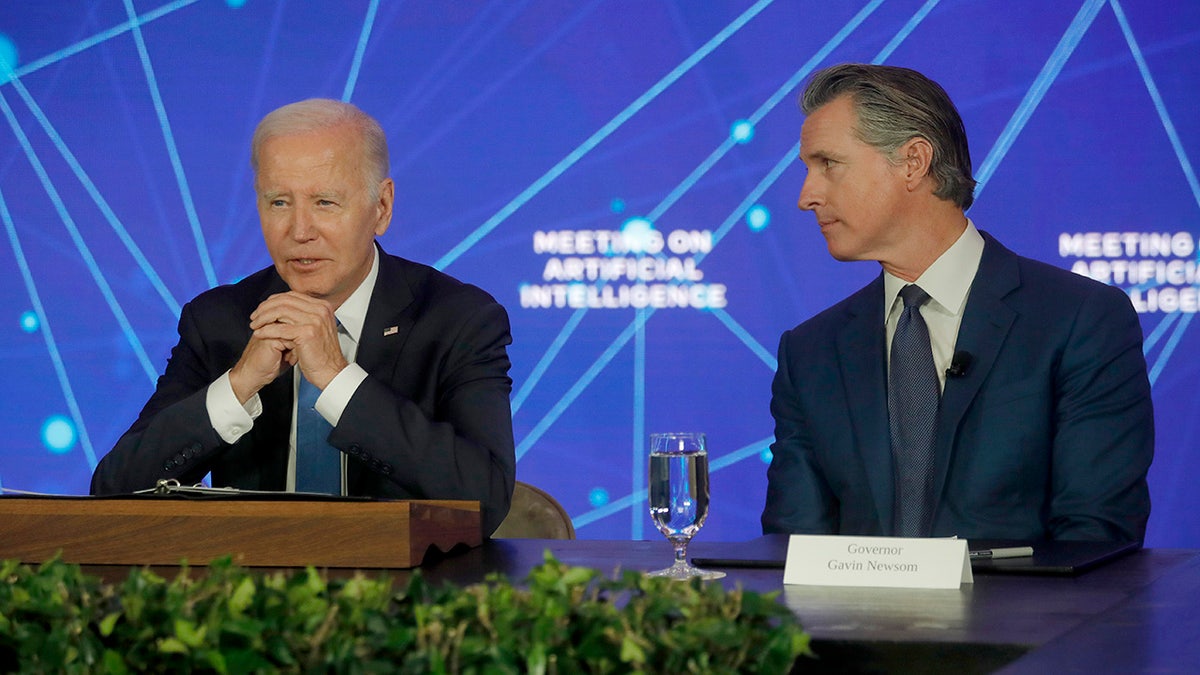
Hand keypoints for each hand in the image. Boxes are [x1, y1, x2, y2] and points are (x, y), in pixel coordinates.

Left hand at [229, 292, 347, 401]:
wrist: (331, 372)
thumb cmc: (322, 355)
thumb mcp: (316, 328)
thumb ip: (305, 316)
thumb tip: (286, 308)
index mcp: (322, 307)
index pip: (292, 296)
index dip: (274, 301)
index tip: (263, 308)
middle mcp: (320, 310)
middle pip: (285, 301)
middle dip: (265, 308)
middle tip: (255, 316)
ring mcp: (315, 320)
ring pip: (280, 312)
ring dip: (263, 318)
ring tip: (255, 325)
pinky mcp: (306, 333)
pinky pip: (280, 329)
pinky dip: (266, 331)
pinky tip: (259, 334)